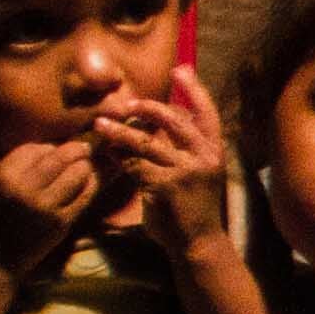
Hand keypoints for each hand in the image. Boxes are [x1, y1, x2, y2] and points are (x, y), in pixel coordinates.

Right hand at [0, 136, 106, 273]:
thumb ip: (3, 161)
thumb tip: (38, 147)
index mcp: (3, 177)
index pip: (35, 148)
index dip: (47, 147)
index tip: (53, 149)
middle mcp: (25, 190)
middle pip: (60, 157)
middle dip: (76, 148)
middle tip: (84, 147)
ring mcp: (45, 207)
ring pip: (76, 174)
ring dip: (85, 166)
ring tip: (86, 164)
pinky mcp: (61, 223)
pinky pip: (84, 196)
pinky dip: (90, 184)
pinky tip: (89, 181)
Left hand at [105, 66, 236, 256]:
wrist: (198, 244)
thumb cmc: (195, 208)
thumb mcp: (200, 173)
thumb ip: (184, 149)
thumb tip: (161, 121)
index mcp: (214, 151)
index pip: (207, 113)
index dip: (194, 89)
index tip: (180, 69)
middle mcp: (203, 158)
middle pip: (173, 120)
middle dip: (147, 107)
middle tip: (126, 103)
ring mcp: (184, 172)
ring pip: (146, 142)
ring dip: (120, 132)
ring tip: (100, 125)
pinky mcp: (164, 187)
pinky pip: (134, 166)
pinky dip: (118, 159)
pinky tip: (107, 154)